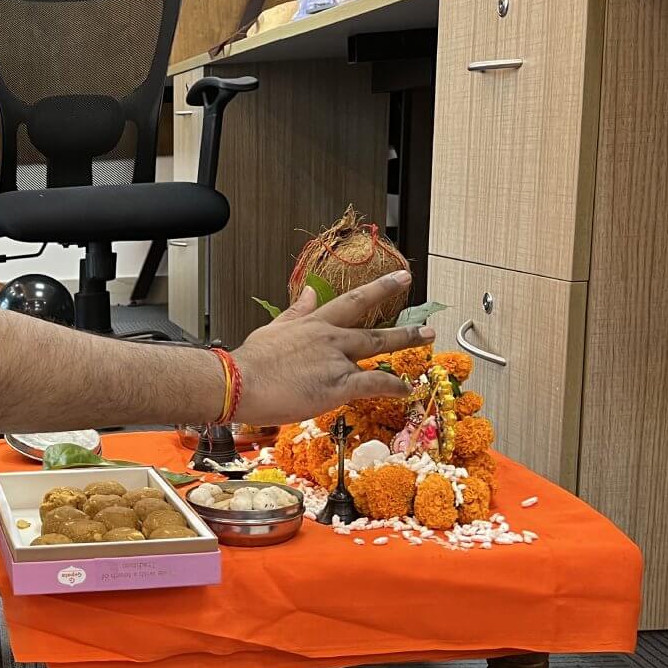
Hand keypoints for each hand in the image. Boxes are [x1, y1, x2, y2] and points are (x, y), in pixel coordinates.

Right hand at [228, 271, 434, 425]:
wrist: (239, 383)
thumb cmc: (249, 363)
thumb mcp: (273, 329)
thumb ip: (294, 311)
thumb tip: (306, 292)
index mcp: (312, 324)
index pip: (352, 301)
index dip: (380, 289)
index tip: (401, 278)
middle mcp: (329, 338)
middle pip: (374, 328)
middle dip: (404, 325)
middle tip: (427, 324)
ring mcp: (336, 360)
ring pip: (379, 348)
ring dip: (406, 343)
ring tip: (426, 341)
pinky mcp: (338, 384)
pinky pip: (375, 382)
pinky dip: (394, 386)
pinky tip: (406, 389)